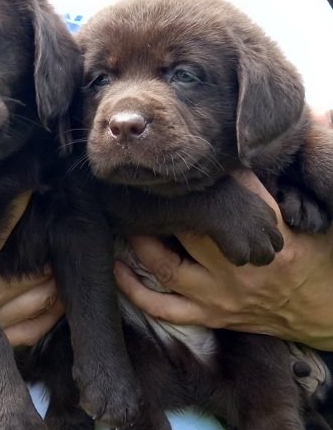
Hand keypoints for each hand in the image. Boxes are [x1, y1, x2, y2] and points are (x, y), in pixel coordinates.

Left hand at [115, 106, 332, 350]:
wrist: (328, 313)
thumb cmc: (323, 259)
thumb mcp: (320, 217)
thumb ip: (301, 176)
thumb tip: (316, 113)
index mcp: (272, 240)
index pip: (233, 197)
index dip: (209, 175)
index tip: (189, 156)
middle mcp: (239, 270)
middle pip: (189, 229)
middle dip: (164, 205)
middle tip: (142, 183)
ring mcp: (221, 296)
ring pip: (166, 267)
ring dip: (141, 241)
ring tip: (125, 217)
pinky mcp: (211, 316)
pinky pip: (164, 309)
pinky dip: (136, 290)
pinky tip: (118, 267)